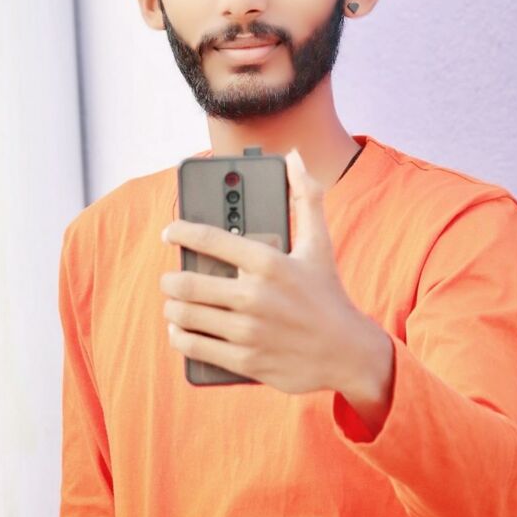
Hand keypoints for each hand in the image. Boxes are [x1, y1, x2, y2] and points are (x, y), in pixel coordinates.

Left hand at [160, 150, 392, 418]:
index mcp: (269, 262)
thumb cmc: (328, 294)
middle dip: (171, 279)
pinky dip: (180, 336)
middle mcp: (255, 296)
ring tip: (175, 302)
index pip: (209, 239)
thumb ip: (306, 197)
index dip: (180, 231)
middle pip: (187, 283)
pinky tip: (181, 328)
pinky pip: (194, 346)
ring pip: (185, 315)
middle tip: (171, 277)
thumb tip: (294, 157)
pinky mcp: (245, 359)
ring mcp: (248, 331)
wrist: (347, 354)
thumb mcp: (319, 244)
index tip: (169, 231)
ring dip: (173, 307)